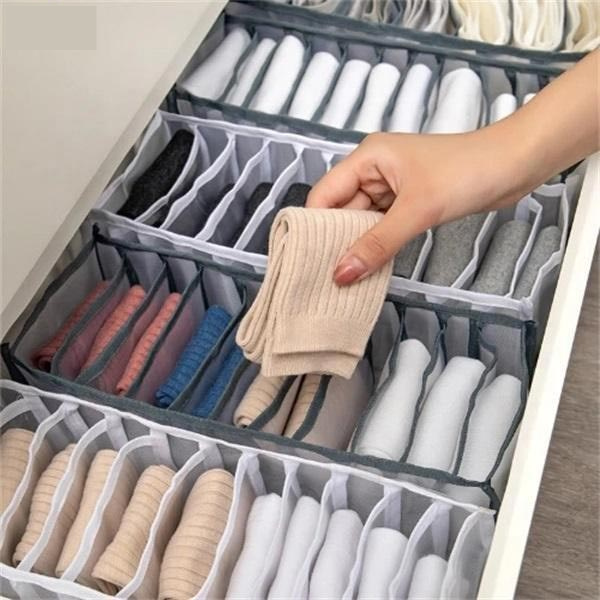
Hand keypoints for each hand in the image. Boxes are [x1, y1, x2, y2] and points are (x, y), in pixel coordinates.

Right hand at [306, 129, 527, 284]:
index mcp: (367, 158)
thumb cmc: (467, 172)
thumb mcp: (417, 210)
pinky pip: (382, 226)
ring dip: (358, 246)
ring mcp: (391, 187)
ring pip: (362, 221)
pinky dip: (377, 244)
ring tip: (344, 278)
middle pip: (341, 210)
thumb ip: (377, 244)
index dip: (314, 227)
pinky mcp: (408, 201)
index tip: (307, 261)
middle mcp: (373, 170)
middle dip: (336, 241)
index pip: (324, 194)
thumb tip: (341, 273)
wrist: (515, 164)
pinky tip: (370, 266)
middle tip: (324, 278)